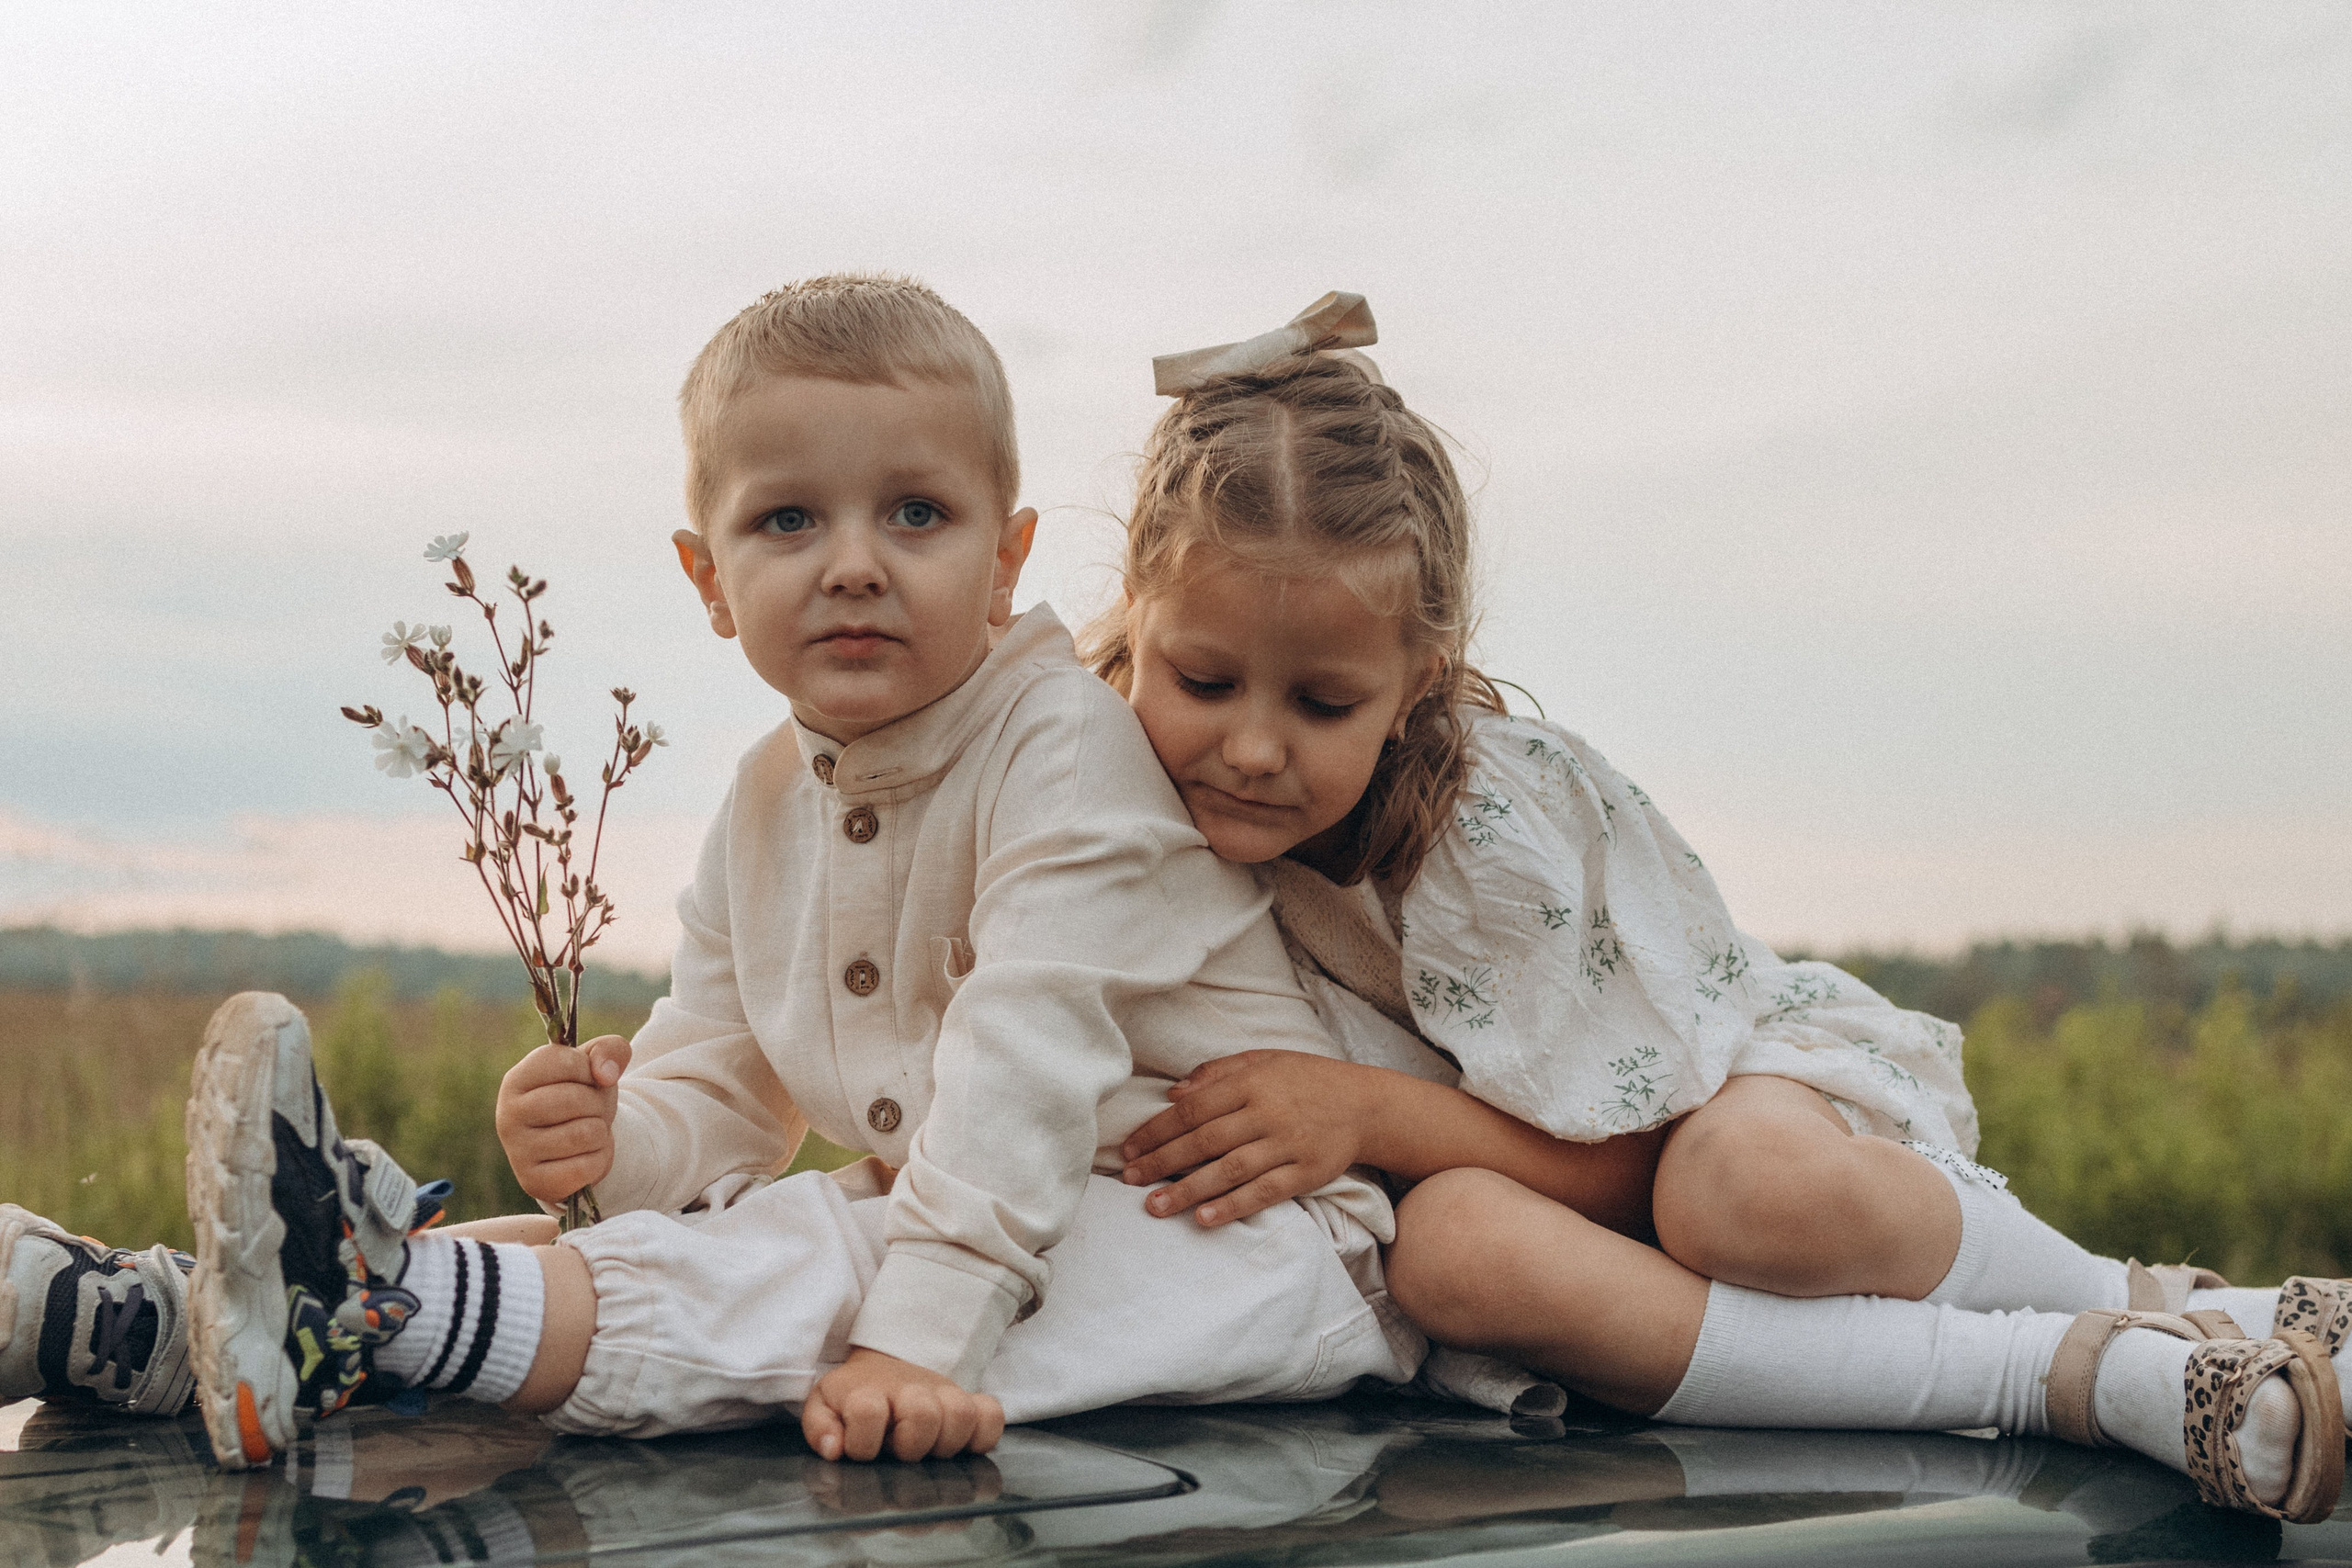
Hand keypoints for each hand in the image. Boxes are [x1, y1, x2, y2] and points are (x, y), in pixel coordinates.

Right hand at [495, 1035, 629, 1206]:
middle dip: (598, 1104)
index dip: (590, 1070)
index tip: (586, 1080)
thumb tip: (605, 1074)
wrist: (575, 1147)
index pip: (566, 1061)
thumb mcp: (598, 1065)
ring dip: (601, 1133)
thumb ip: (610, 1050)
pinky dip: (599, 1160)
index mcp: (517, 1079)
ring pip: (585, 1134)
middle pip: (575, 1100)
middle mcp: (507, 1114)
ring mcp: (517, 1151)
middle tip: (590, 1111)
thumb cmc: (583, 1097)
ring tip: (587, 1133)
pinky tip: (585, 1157)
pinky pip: (587, 1167)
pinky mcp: (533, 1182)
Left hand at [802, 1349, 1005, 1461]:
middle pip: (923, 1415)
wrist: (883, 1369)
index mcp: (868, 1392)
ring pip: (962, 1413)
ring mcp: (942, 1395)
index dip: (863, 1440)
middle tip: (902, 1452)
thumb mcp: (824, 1406)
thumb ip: (820, 1428)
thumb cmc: (852, 1398)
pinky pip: (993, 1414)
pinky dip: (984, 1433)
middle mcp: (910, 1391)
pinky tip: (963, 1446)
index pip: (869, 1411)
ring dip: (948, 1441)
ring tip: (931, 1452)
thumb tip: (835, 1449)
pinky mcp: (968, 1400)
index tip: (860, 1450)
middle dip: (911, 1445)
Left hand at [1119, 1050, 1373, 1225]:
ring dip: (1189, 1190)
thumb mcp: (1263, 1060)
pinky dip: (1234, 1206)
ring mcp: (1288, 1145)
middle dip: (1162, 1162)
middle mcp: (1267, 1113)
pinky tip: (1205, 1219)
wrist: (1365, 1105)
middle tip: (1130, 1180)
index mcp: (1252, 1083)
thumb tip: (1173, 1093)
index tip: (1129, 1150)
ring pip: (1230, 1170)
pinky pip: (1265, 1192)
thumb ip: (1217, 1072)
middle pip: (1205, 1141)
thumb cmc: (1306, 1080)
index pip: (1193, 1109)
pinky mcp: (1306, 1173)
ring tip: (1155, 1207)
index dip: (1157, 1131)